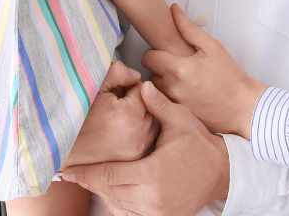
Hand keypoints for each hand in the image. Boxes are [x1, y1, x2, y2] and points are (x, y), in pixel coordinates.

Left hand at [60, 81, 230, 215]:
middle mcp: (153, 197)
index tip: (68, 171)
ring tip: (93, 180)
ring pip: (117, 207)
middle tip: (76, 173)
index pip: (109, 176)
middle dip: (91, 182)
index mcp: (153, 173)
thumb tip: (142, 85)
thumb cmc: (199, 145)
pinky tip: (112, 193)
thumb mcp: (180, 120)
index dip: (85, 174)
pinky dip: (118, 206)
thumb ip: (158, 105)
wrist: (220, 172)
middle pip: (109, 192)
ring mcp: (157, 212)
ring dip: (103, 194)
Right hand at [63, 61, 159, 166]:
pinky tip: (120, 133)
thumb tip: (136, 76)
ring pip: (151, 124)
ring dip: (140, 118)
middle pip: (149, 106)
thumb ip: (119, 72)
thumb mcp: (93, 86)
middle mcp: (138, 134)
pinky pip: (147, 141)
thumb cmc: (74, 116)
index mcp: (131, 113)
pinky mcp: (133, 162)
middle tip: (113, 106)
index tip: (112, 94)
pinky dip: (138, 134)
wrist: (59, 149)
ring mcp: (137, 150)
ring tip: (117, 119)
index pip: (142, 89)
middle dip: (136, 102)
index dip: (126, 87)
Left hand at [143, 4, 266, 137]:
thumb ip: (189, 28)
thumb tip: (173, 11)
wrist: (243, 106)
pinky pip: (165, 104)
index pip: (147, 57)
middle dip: (159, 68)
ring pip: (156, 90)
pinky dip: (171, 98)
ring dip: (164, 84)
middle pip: (149, 74)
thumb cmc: (230, 77)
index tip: (166, 53)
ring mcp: (174, 104)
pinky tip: (186, 93)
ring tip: (181, 81)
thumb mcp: (212, 47)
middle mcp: (172, 88)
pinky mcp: (178, 116)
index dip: (156, 52)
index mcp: (178, 69)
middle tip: (175, 66)